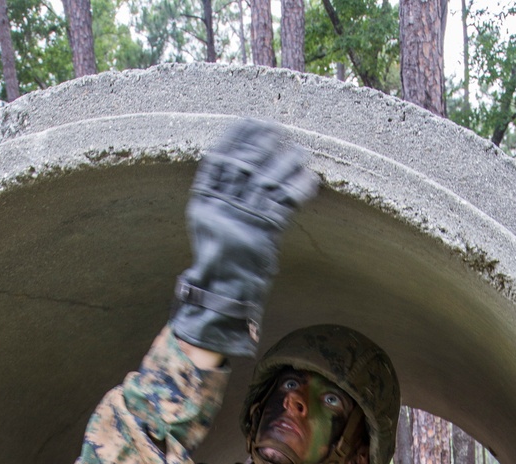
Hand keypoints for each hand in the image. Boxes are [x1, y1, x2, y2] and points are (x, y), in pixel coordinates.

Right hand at [170, 118, 317, 358]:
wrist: (224, 289)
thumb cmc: (220, 256)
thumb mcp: (210, 221)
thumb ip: (220, 194)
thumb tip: (237, 166)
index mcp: (206, 198)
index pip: (221, 157)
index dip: (238, 137)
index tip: (252, 122)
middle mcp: (224, 204)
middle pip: (248, 162)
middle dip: (264, 143)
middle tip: (280, 130)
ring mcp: (245, 216)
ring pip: (270, 178)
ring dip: (287, 162)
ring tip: (299, 151)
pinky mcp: (266, 230)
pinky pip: (287, 201)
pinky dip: (300, 187)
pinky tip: (310, 177)